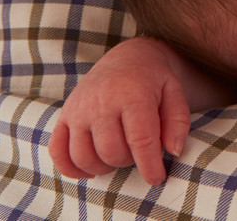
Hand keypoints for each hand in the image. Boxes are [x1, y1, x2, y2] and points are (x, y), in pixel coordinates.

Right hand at [48, 37, 191, 185]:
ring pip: (84, 157)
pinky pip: (58, 153)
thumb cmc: (154, 81)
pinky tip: (92, 167)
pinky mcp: (64, 116)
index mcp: (131, 93)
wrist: (127, 58)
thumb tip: (174, 152)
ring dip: (104, 166)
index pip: (140, 140)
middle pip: (111, 152)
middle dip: (129, 161)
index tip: (157, 179)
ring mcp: (77, 109)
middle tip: (139, 152)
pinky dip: (72, 168)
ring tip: (119, 155)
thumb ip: (178, 122)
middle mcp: (100, 100)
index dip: (149, 165)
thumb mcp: (175, 93)